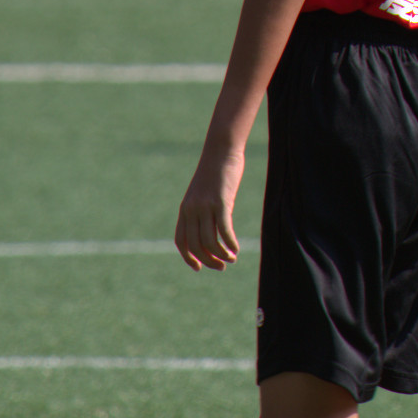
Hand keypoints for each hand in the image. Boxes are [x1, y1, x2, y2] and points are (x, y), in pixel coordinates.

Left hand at [175, 149, 244, 270]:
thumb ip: (203, 211)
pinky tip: (236, 249)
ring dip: (221, 255)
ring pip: (210, 241)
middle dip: (209, 261)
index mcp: (185, 209)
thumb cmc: (215, 172)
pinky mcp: (221, 202)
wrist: (221, 150)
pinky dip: (230, 244)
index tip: (199, 267)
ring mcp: (205, 206)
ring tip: (232, 258)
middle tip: (222, 266)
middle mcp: (192, 209)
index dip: (188, 257)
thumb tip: (212, 232)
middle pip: (196, 245)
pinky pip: (224, 230)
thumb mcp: (204, 194)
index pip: (181, 240)